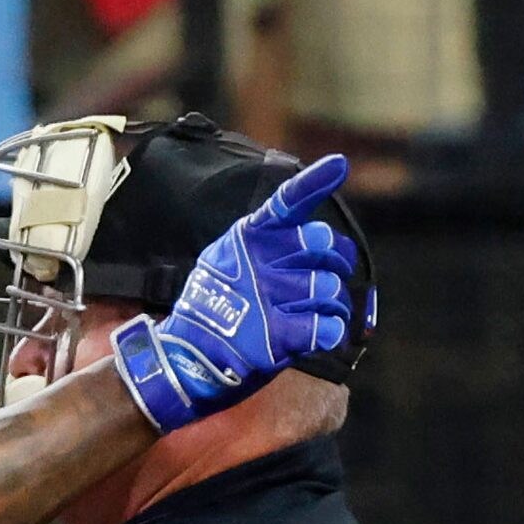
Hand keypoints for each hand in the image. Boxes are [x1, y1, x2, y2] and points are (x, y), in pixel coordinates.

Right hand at [111, 154, 359, 431]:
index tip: (340, 164)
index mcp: (248, 238)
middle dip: (335, 262)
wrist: (184, 360)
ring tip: (320, 314)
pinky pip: (327, 327)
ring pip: (330, 289)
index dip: (315, 182)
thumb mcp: (225, 261)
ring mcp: (269, 298)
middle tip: (328, 278)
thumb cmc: (211, 310)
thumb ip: (264, 245)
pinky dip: (331, 332)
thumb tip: (319, 239)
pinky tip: (322, 335)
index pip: (287, 202)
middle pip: (324, 246)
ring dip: (334, 304)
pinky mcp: (278, 336)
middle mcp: (260, 261)